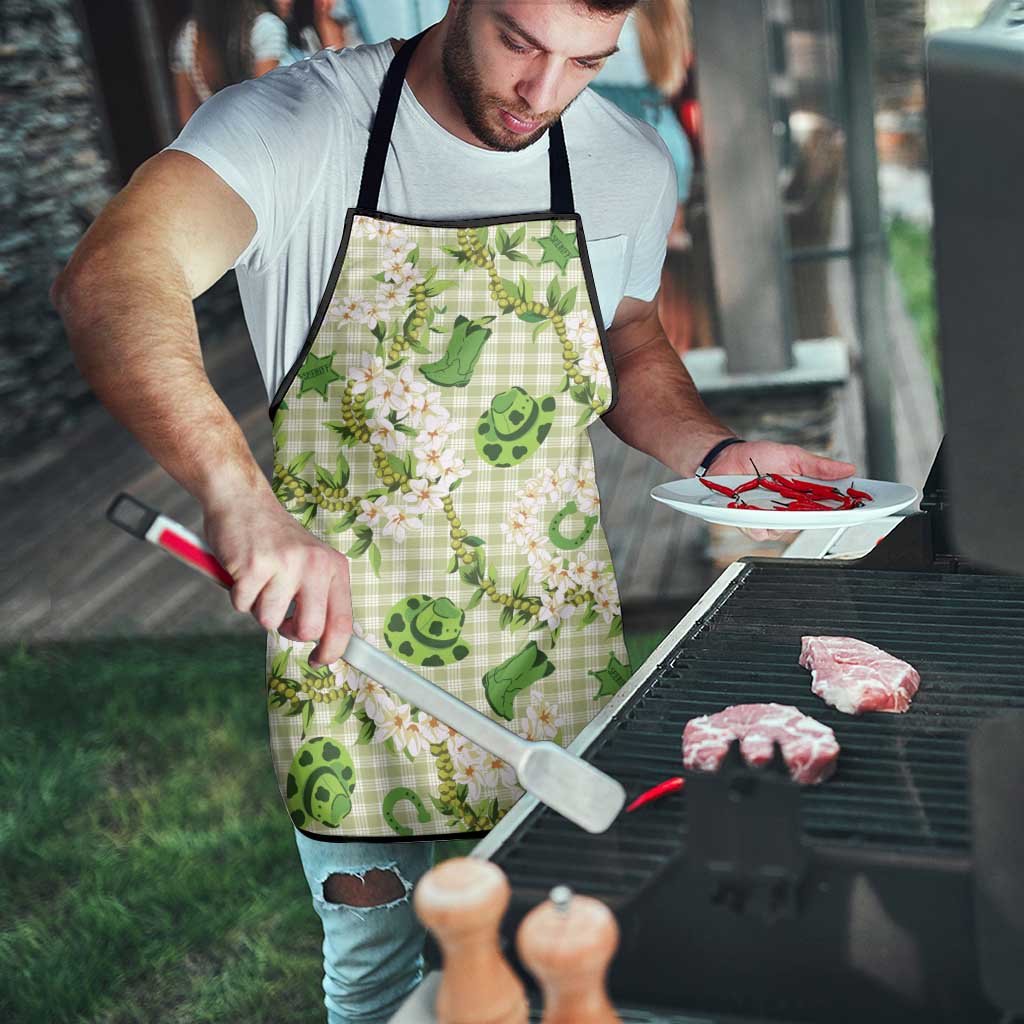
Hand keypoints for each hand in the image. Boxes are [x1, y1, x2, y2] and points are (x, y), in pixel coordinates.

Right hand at [203, 490, 352, 667]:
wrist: (242, 500)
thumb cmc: (275, 539)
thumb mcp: (311, 562)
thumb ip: (320, 596)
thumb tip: (327, 643)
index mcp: (334, 567)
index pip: (343, 621)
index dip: (332, 650)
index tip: (320, 660)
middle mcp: (315, 565)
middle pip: (308, 630)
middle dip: (290, 631)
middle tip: (280, 614)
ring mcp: (285, 564)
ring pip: (270, 621)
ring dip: (259, 607)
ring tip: (259, 580)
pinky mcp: (254, 566)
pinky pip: (242, 606)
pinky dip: (238, 595)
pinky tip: (243, 571)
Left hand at [709, 441, 856, 541]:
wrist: (726, 457)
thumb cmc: (758, 456)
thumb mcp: (792, 456)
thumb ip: (818, 466)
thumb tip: (848, 469)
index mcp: (803, 495)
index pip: (828, 507)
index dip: (844, 510)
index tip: (857, 508)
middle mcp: (788, 510)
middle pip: (808, 523)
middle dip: (812, 517)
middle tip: (813, 506)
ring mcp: (769, 518)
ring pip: (784, 531)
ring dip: (781, 519)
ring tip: (775, 503)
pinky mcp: (750, 523)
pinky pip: (759, 532)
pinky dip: (758, 524)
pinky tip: (754, 512)